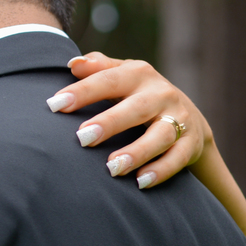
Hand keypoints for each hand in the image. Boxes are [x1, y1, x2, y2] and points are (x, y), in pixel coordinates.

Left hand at [46, 52, 208, 188]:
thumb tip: (73, 63)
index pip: (107, 80)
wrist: (189, 116)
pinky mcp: (191, 143)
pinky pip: (177, 158)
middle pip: (135, 108)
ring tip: (112, 167)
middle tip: (82, 138)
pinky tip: (140, 182)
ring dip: (137, 152)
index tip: (55, 105)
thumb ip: (97, 68)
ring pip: (160, 136)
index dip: (81, 91)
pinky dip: (161, 170)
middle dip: (109, 123)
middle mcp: (161, 94)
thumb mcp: (121, 74)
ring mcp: (179, 118)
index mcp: (138, 74)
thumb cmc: (138, 93)